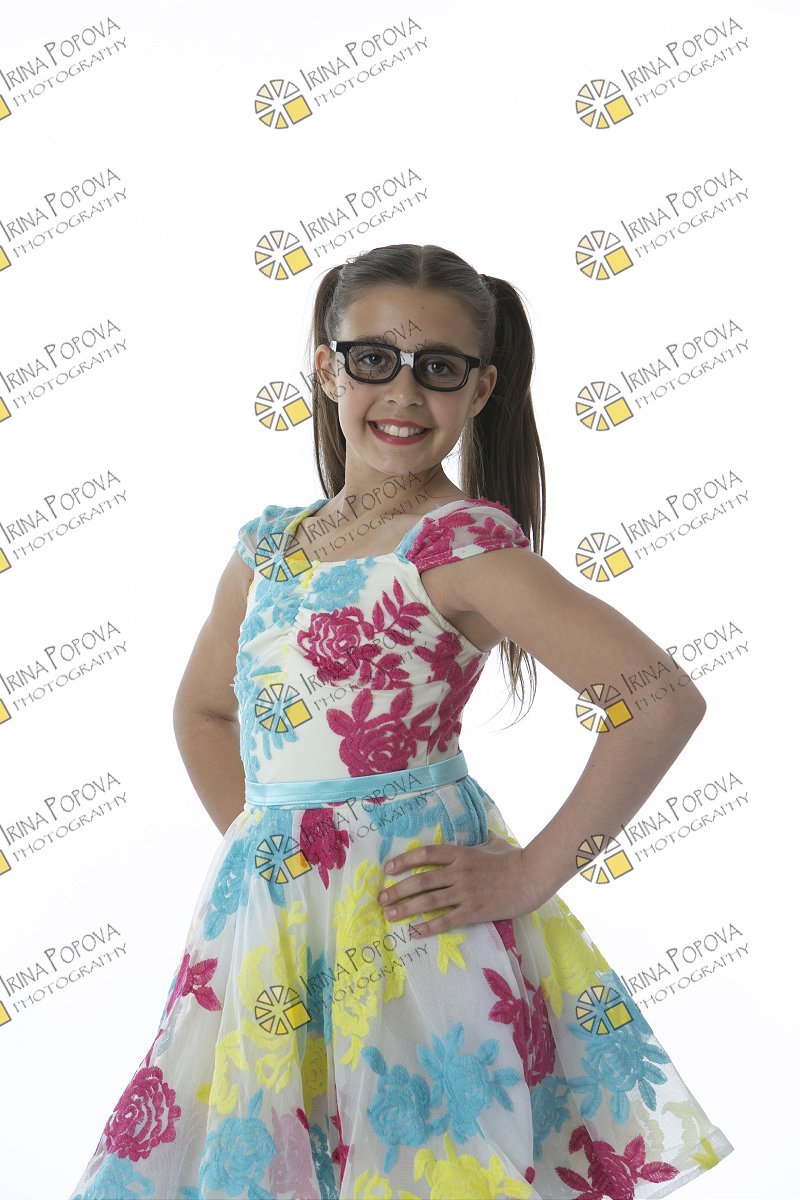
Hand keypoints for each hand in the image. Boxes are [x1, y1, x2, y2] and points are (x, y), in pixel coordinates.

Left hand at [377, 830, 545, 937]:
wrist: (532, 876)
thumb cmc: (513, 857)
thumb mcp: (493, 842)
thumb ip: (479, 839)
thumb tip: (478, 834)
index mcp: (460, 853)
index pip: (425, 854)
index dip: (404, 860)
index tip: (388, 869)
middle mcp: (458, 871)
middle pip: (421, 880)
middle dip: (398, 889)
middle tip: (381, 898)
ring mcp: (465, 892)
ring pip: (429, 901)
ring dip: (406, 908)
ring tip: (390, 915)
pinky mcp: (474, 910)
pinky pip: (446, 920)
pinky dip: (428, 927)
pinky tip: (414, 932)